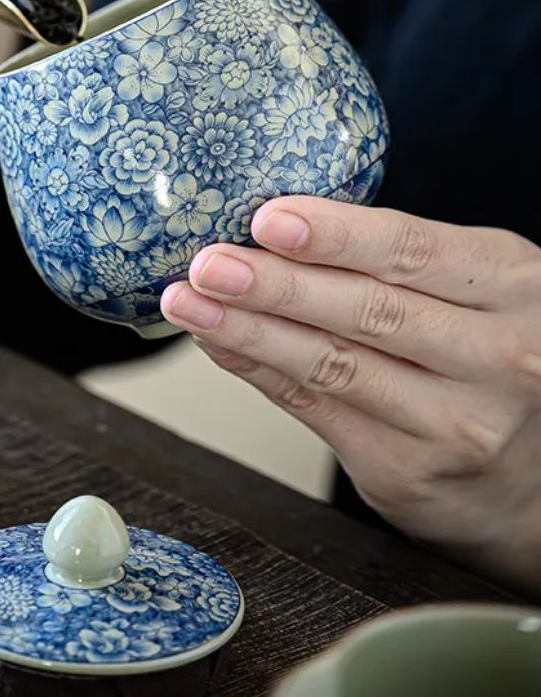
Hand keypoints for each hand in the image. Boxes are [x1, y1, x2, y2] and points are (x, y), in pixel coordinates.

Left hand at [161, 197, 540, 598]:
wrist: (535, 477)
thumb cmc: (488, 356)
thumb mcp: (476, 290)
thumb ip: (397, 262)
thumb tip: (275, 229)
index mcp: (514, 287)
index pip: (414, 252)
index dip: (337, 235)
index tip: (269, 220)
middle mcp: (497, 357)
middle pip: (367, 311)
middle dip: (275, 285)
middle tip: (208, 264)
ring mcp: (454, 423)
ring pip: (332, 364)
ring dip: (248, 330)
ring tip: (190, 302)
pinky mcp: (407, 471)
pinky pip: (314, 407)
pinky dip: (257, 370)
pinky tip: (218, 342)